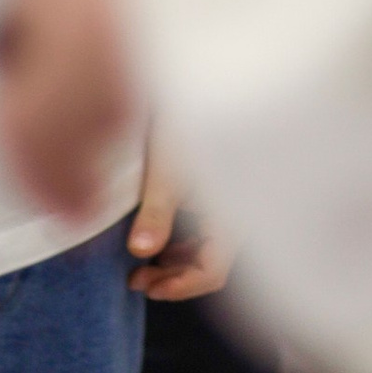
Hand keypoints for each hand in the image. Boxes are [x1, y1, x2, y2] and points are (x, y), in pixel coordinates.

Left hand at [129, 137, 230, 300]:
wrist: (196, 85)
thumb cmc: (186, 123)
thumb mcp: (167, 168)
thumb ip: (156, 212)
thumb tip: (140, 251)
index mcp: (231, 214)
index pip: (212, 271)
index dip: (179, 287)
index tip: (146, 287)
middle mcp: (235, 213)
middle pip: (210, 263)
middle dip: (173, 278)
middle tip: (136, 280)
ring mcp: (227, 204)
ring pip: (207, 248)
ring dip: (175, 262)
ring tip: (139, 266)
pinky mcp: (217, 192)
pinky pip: (204, 230)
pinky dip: (180, 242)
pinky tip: (155, 240)